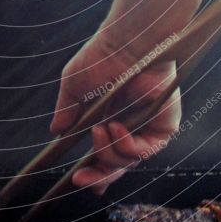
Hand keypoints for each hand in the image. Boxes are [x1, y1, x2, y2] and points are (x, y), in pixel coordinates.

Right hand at [50, 32, 180, 194]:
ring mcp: (148, 126)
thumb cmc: (101, 57)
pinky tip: (115, 126)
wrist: (126, 43)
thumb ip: (66, 110)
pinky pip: (145, 151)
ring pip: (129, 161)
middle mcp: (131, 124)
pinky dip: (127, 145)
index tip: (77, 179)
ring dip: (108, 153)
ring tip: (99, 130)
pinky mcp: (165, 125)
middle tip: (80, 177)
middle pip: (118, 165)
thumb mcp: (74, 86)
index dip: (94, 170)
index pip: (105, 153)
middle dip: (98, 175)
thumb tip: (55, 131)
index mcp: (110, 116)